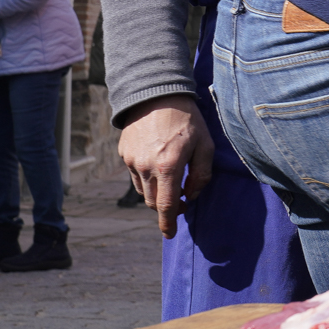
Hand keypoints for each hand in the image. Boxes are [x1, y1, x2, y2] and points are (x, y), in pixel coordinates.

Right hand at [118, 94, 214, 237]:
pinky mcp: (123, 153)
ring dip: (155, 194)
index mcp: (168, 166)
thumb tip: (192, 196)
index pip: (166, 206)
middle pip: (152, 202)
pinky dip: (146, 179)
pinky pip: (134, 176)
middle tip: (182, 202)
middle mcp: (145, 167)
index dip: (168, 223)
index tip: (169, 234)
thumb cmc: (187, 119)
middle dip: (166, 208)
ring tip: (171, 182)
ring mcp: (131, 161)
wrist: (157, 93)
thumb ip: (201, 174)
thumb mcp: (205, 145)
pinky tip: (158, 166)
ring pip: (142, 191)